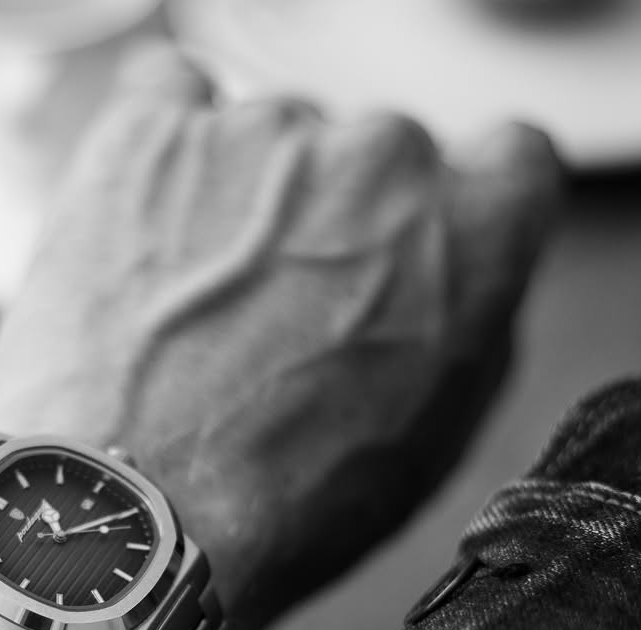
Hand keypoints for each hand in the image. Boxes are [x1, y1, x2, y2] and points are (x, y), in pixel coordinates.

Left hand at [0, 43, 561, 629]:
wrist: (134, 521)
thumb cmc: (278, 507)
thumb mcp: (432, 439)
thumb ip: (469, 323)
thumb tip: (452, 273)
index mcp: (475, 228)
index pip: (506, 164)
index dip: (451, 220)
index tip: (404, 259)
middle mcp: (379, 157)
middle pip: (373, 157)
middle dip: (337, 224)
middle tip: (274, 315)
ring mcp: (260, 137)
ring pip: (269, 140)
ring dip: (244, 202)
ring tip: (190, 311)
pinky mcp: (148, 137)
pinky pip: (166, 97)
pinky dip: (162, 154)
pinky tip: (145, 237)